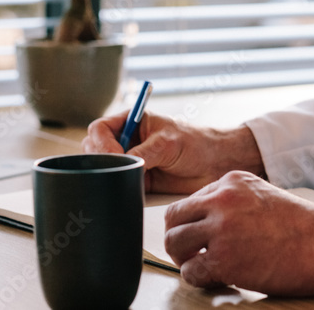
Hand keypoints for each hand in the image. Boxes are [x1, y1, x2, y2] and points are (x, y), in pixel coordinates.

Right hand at [81, 111, 264, 193]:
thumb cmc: (198, 143)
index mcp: (132, 122)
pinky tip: (131, 192)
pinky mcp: (139, 182)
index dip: (102, 143)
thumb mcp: (169, 142)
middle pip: (96, 151)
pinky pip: (121, 186)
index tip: (115, 156)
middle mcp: (128, 142)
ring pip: (106, 170)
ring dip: (111, 176)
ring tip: (129, 180)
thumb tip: (122, 165)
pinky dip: (122, 190)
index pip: (100, 129)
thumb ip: (144, 153)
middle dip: (101, 161)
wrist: (217, 165)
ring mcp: (132, 162)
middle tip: (118, 170)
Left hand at [164, 171, 313, 295]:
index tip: (198, 236)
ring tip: (199, 266)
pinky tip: (214, 278)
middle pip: (173, 218)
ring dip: (183, 258)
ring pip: (175, 242)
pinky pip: (191, 271)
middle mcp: (221, 201)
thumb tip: (206, 220)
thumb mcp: (262, 195)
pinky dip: (197, 278)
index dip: (191, 222)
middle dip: (178, 238)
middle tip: (189, 253)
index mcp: (231, 181)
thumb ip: (232, 201)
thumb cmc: (301, 225)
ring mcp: (221, 230)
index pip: (190, 200)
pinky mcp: (224, 260)